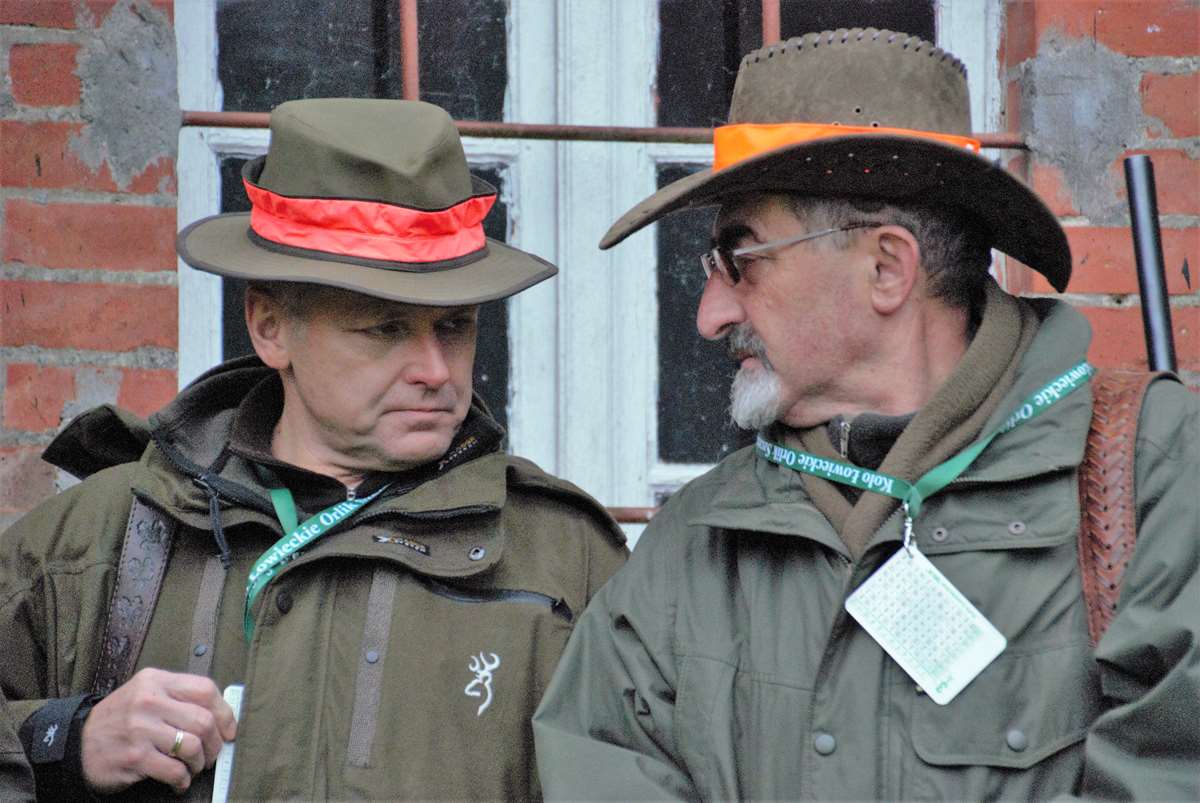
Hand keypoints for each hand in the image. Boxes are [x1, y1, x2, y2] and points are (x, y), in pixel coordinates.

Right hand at [80, 668, 236, 793]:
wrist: (77, 742)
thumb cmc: (120, 719)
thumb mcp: (146, 693)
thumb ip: (178, 697)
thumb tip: (221, 715)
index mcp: (156, 681)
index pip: (205, 689)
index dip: (224, 713)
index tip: (229, 730)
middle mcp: (148, 701)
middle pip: (203, 721)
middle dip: (215, 744)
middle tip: (212, 754)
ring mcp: (140, 729)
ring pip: (192, 747)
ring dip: (200, 763)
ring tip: (194, 767)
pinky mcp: (135, 757)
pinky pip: (174, 770)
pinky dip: (183, 780)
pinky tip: (179, 781)